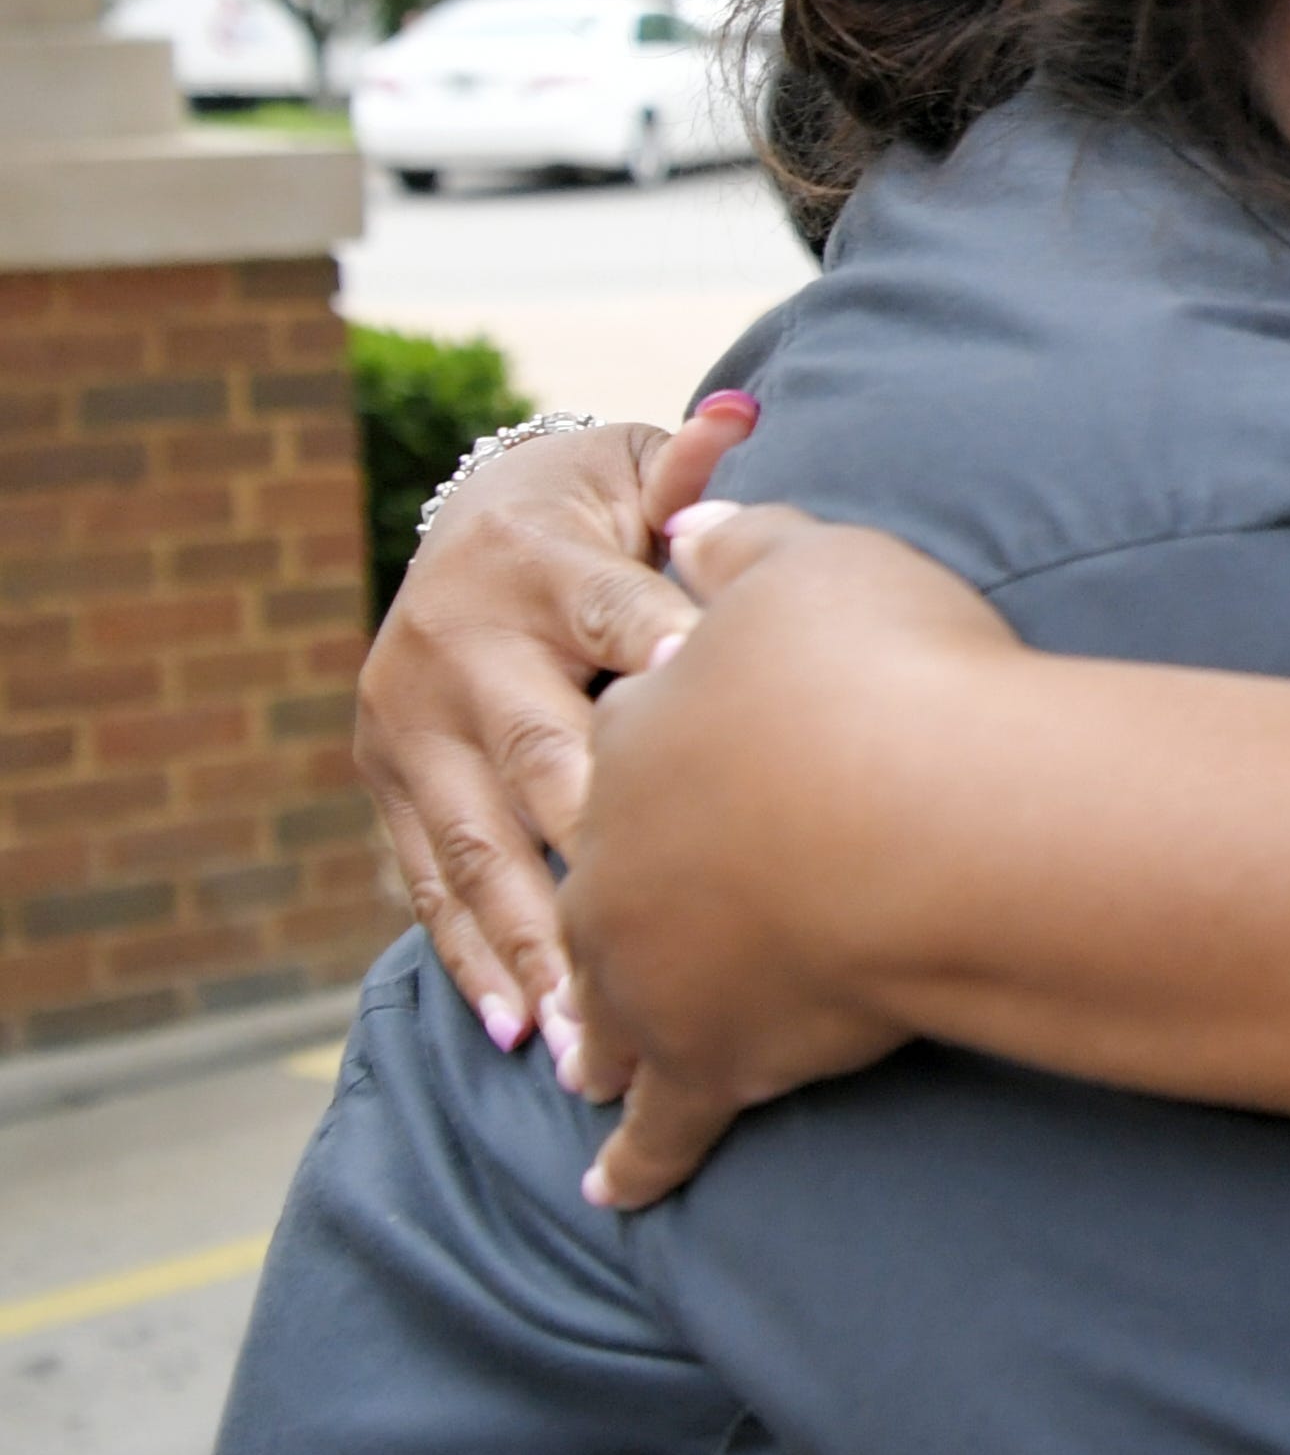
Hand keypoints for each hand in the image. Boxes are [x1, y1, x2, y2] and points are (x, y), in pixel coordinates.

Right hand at [355, 395, 753, 1048]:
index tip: (719, 726)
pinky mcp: (387, 787)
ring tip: (587, 1035)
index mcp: (534, 567)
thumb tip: (737, 418)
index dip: (664, 667)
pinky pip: (430, 884)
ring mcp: (410, 727)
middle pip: (538, 756)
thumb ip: (686, 476)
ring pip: (479, 845)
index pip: (611, 618)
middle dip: (599, 848)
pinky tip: (517, 1028)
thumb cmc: (600, 522)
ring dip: (534, 944)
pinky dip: (474, 957)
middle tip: (662, 931)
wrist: (477, 526)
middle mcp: (458, 648)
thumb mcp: (633, 484)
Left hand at [559, 505, 1022, 1206]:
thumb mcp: (816, 566)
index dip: (660, 748)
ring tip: (583, 1066)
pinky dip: (639, 1158)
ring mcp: (648, 965)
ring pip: (606, 1006)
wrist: (933, 812)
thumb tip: (693, 524)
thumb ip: (746, 547)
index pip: (626, 739)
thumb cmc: (891, 677)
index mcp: (636, 732)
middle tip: (599, 934)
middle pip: (596, 880)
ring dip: (597, 1036)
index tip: (695, 761)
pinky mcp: (706, 1059)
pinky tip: (616, 1192)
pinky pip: (660, 1124)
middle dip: (595, 905)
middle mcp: (615, 852)